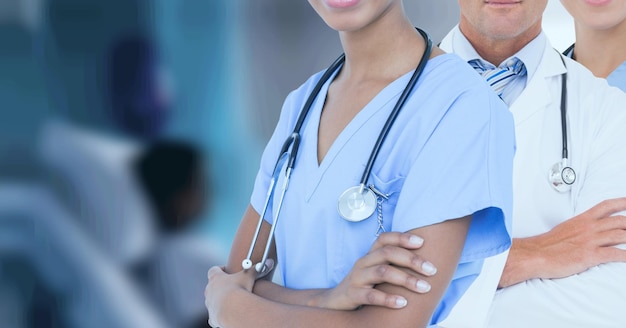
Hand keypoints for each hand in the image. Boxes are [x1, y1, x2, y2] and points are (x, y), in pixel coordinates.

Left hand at [205, 260, 272, 326]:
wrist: (233, 310)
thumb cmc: (239, 290)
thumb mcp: (249, 276)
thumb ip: (256, 269)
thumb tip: (268, 262)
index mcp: (216, 278)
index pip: (214, 270)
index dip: (220, 270)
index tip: (226, 270)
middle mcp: (209, 291)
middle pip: (212, 286)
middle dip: (221, 286)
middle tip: (231, 287)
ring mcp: (210, 305)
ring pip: (213, 301)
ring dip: (220, 301)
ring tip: (232, 302)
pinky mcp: (213, 317)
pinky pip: (215, 316)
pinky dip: (221, 315)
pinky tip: (229, 315)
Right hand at [310, 232, 437, 309]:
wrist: (336, 301)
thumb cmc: (365, 285)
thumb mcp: (377, 271)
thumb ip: (395, 265)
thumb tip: (427, 264)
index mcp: (370, 254)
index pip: (385, 238)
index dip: (403, 237)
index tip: (422, 242)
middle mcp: (363, 262)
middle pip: (388, 253)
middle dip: (413, 260)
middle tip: (432, 270)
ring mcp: (357, 278)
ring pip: (382, 272)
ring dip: (406, 279)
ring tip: (424, 288)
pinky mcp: (352, 295)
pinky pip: (371, 295)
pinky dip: (388, 299)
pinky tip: (403, 303)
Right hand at [500, 198, 625, 287]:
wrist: (536, 254)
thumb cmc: (547, 245)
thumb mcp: (565, 229)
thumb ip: (579, 229)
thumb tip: (586, 234)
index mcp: (582, 220)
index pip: (606, 206)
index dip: (621, 203)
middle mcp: (588, 228)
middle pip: (619, 221)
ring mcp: (590, 241)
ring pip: (620, 235)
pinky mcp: (590, 255)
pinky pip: (615, 254)